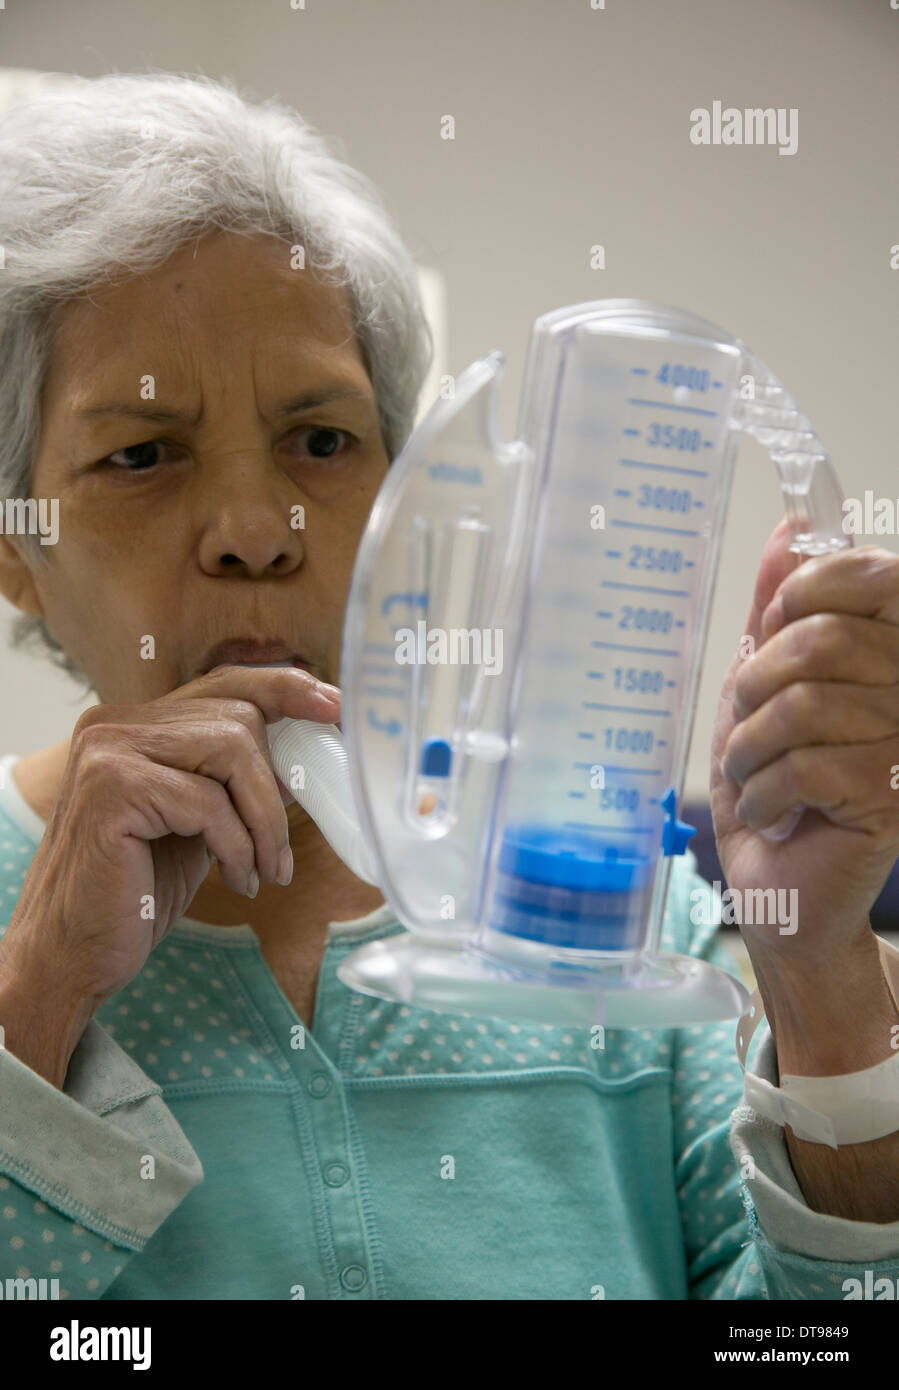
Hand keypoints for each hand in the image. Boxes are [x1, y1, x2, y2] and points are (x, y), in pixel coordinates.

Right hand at [0, 666, 340, 1010]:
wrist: (72, 957)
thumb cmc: (134, 894)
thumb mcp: (198, 827)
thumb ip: (235, 786)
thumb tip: (298, 761)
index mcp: (133, 725)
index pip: (223, 686)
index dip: (284, 690)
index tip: (333, 708)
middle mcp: (115, 724)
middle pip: (237, 719)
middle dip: (275, 787)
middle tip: (280, 854)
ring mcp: (108, 751)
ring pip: (231, 753)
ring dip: (263, 822)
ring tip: (263, 870)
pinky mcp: (112, 789)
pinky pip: (209, 802)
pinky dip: (236, 845)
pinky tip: (235, 880)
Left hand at [711, 520, 898, 970]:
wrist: (785, 885)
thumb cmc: (776, 779)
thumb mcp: (762, 684)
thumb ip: (778, 607)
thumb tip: (791, 526)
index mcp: (894, 650)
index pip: (874, 575)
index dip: (806, 590)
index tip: (775, 627)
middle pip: (821, 642)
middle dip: (756, 685)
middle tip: (750, 723)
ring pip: (803, 706)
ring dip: (750, 747)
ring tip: (753, 773)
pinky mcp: (893, 798)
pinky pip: (805, 766)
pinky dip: (764, 791)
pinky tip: (773, 809)